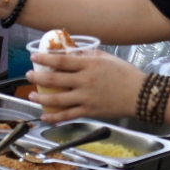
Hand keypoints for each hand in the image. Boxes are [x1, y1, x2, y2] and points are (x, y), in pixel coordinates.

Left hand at [27, 50, 144, 123]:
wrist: (141, 95)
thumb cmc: (125, 74)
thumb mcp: (106, 57)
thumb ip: (88, 54)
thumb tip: (71, 51)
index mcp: (89, 64)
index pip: (61, 60)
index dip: (45, 58)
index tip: (34, 56)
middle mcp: (84, 81)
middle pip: (55, 79)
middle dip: (38, 77)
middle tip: (28, 75)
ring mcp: (86, 98)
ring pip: (58, 99)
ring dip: (41, 97)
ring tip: (31, 95)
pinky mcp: (89, 111)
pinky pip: (68, 115)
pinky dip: (54, 117)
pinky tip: (45, 117)